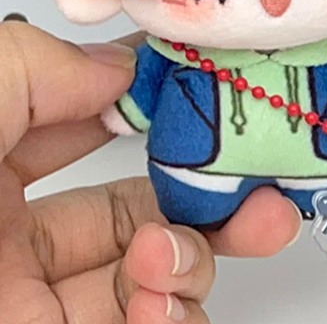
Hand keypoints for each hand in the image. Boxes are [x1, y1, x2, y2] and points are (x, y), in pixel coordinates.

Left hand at [0, 23, 301, 323]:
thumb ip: (41, 70)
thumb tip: (122, 66)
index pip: (94, 121)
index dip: (161, 105)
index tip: (218, 88)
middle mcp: (14, 230)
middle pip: (144, 201)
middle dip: (214, 189)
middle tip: (264, 182)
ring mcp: (35, 297)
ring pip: (155, 267)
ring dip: (193, 257)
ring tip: (166, 255)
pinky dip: (176, 316)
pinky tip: (157, 303)